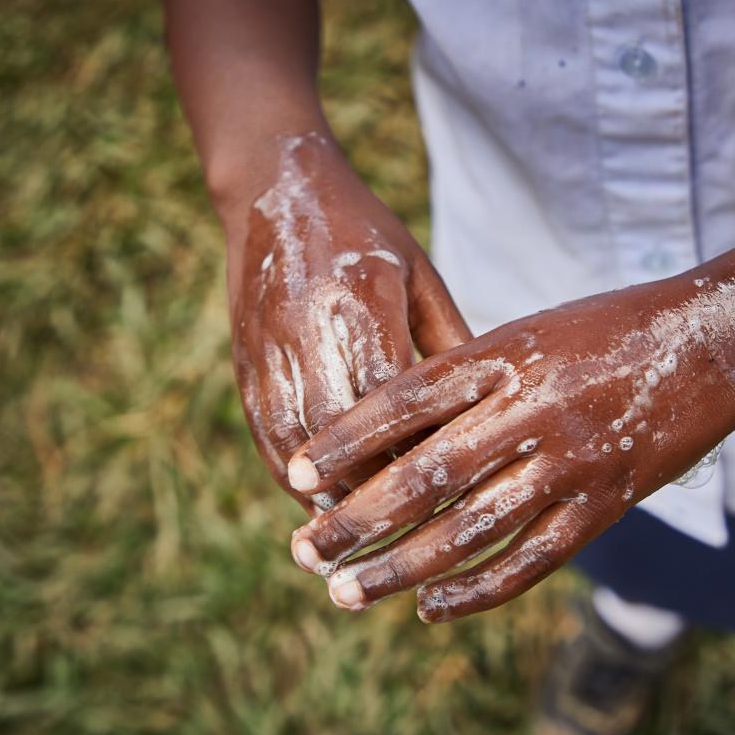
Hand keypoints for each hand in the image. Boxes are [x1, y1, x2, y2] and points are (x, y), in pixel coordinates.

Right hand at [229, 132, 469, 515]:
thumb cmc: (366, 233)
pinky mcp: (244, 360)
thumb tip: (490, 406)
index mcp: (361, 309)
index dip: (412, 459)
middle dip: (366, 496)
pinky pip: (263, 431)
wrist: (276, 191)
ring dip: (321, 498)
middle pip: (337, 440)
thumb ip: (450, 340)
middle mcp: (309, 335)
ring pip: (293, 447)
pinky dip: (287, 473)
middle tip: (398, 543)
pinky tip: (312, 503)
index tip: (442, 505)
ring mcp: (268, 350)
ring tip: (352, 543)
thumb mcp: (419, 275)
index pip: (388, 406)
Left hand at [285, 257, 734, 619]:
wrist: (711, 343)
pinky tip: (431, 608)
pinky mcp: (604, 504)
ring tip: (348, 592)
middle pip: (425, 474)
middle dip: (357, 518)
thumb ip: (467, 373)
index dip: (345, 440)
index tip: (294, 475)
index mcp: (503, 354)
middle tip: (304, 551)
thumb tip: (393, 425)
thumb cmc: (609, 328)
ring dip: (403, 567)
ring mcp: (569, 461)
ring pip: (470, 528)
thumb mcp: (527, 330)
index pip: (403, 401)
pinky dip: (478, 589)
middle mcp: (529, 409)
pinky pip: (532, 558)